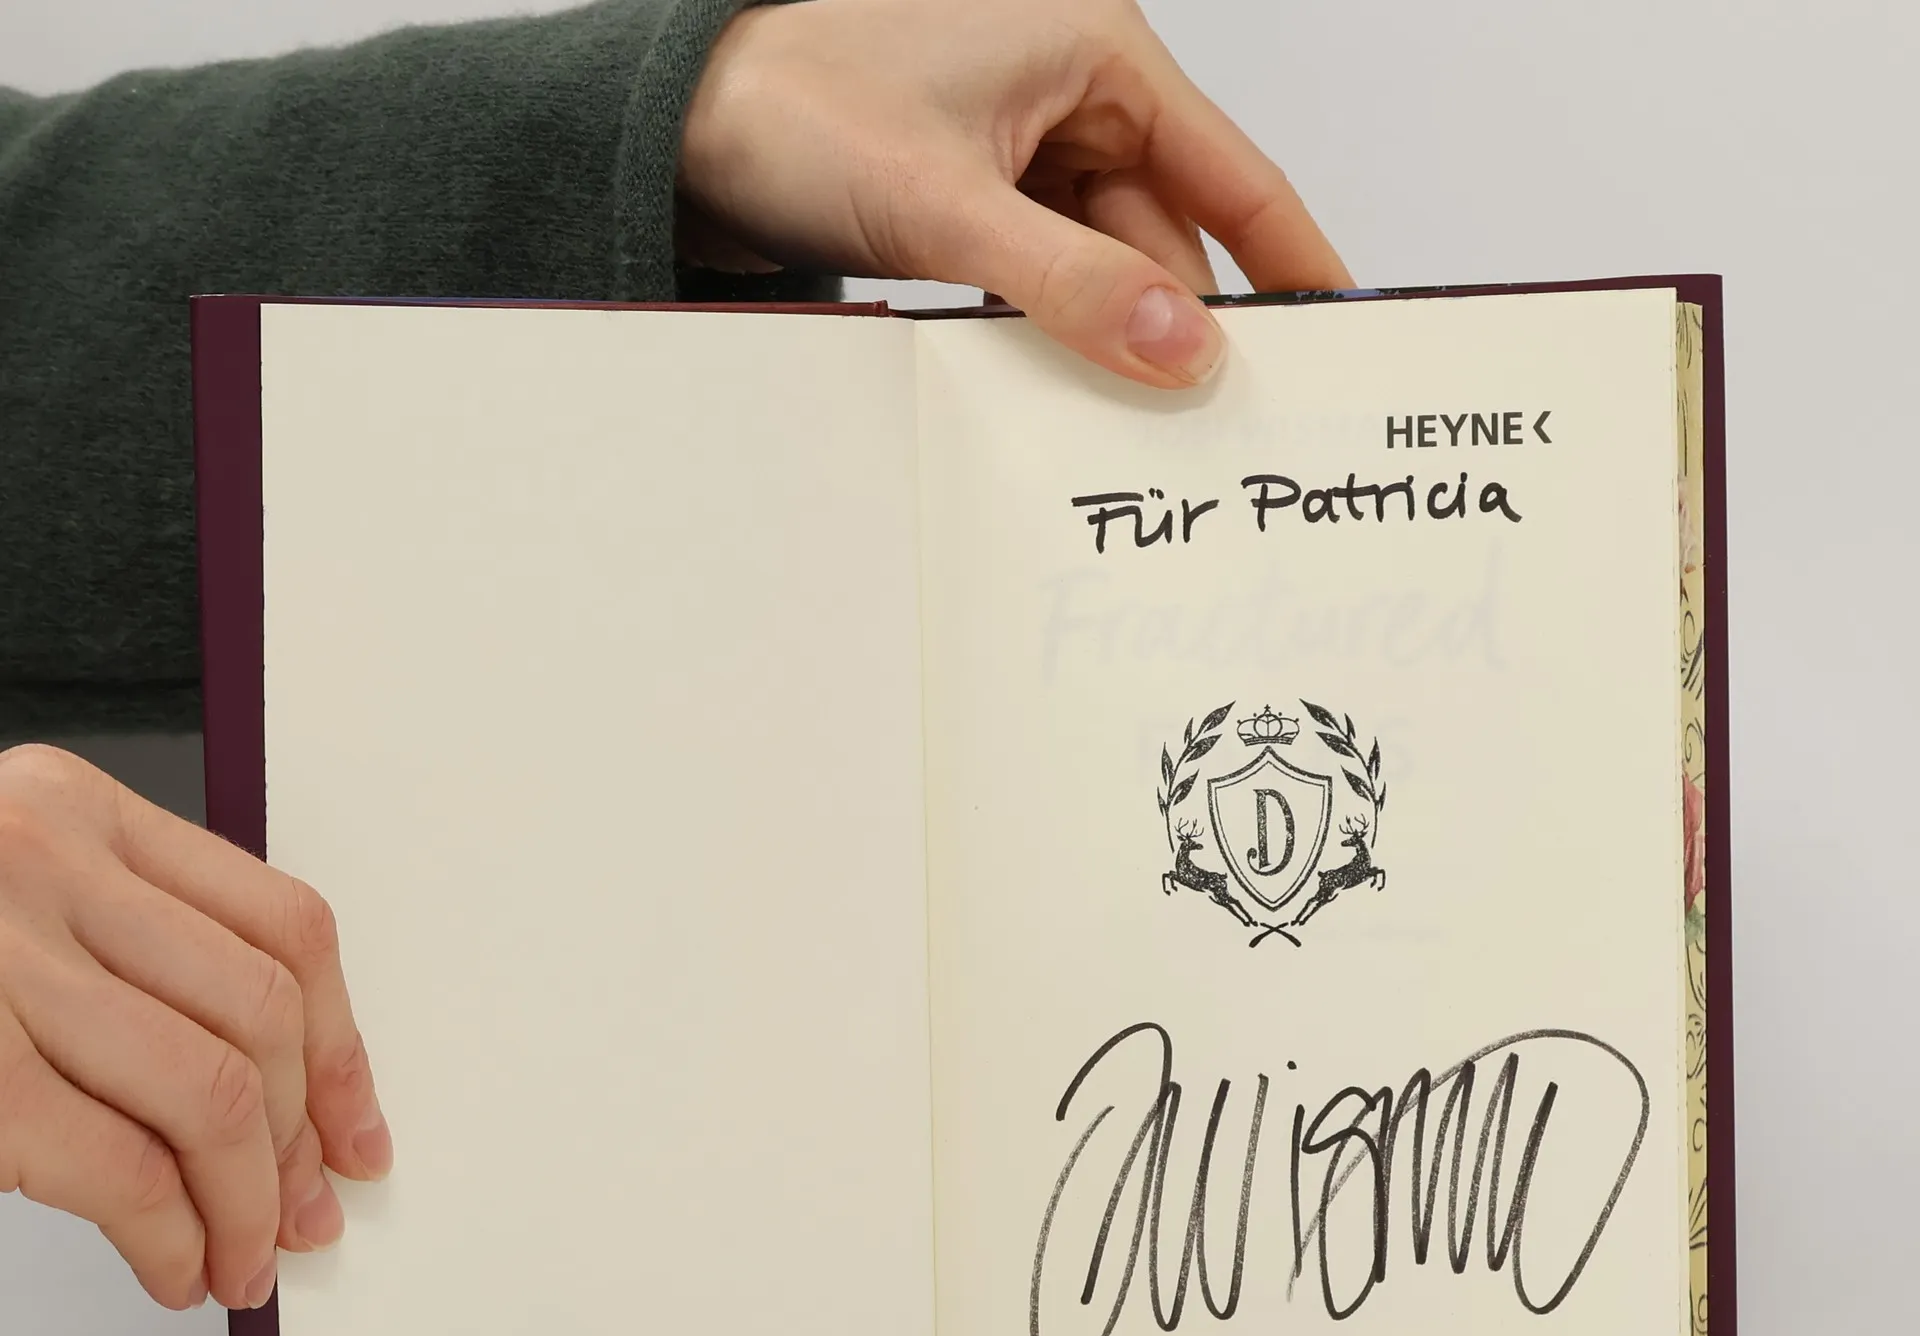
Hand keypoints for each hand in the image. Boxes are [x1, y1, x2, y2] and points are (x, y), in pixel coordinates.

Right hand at [0, 746, 389, 1311]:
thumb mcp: (6, 894)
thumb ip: (125, 954)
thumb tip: (280, 1101)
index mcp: (72, 809)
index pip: (284, 926)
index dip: (342, 1049)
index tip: (355, 1132)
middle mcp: (36, 859)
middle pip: (260, 1012)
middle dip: (301, 1141)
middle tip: (301, 1217)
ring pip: (210, 1090)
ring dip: (246, 1203)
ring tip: (240, 1259)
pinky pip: (115, 1163)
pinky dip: (169, 1235)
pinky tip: (174, 1267)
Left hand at [678, 0, 1350, 388]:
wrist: (674, 127)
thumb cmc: (794, 109)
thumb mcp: (947, 206)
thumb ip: (1072, 284)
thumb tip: (1183, 350)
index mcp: (1094, 50)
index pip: (1232, 170)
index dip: (1294, 257)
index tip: (1345, 334)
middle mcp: (1073, 92)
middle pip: (1168, 233)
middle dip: (1178, 324)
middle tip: (1208, 428)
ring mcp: (1026, 150)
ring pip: (1108, 264)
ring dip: (1107, 335)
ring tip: (1122, 421)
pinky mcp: (980, 198)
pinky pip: (1050, 275)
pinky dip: (1054, 328)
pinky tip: (1053, 385)